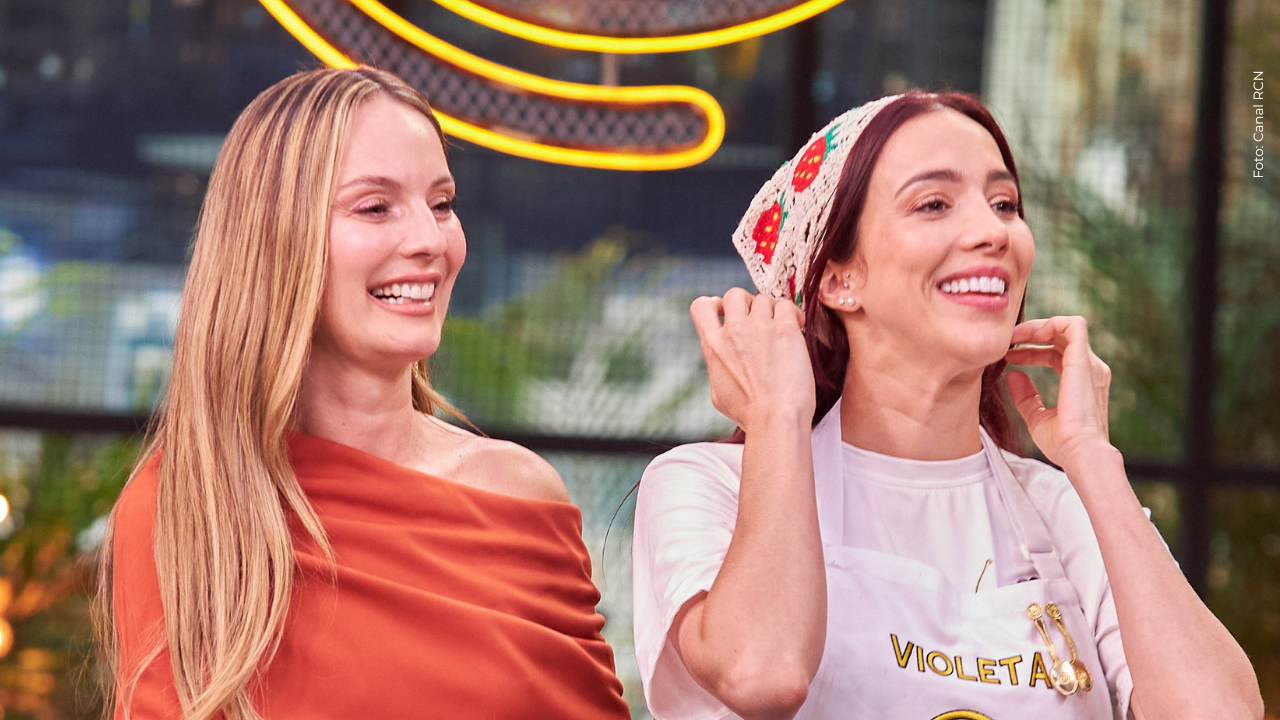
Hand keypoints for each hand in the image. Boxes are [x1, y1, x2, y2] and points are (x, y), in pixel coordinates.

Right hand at [690, 288, 814, 433]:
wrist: (775, 420)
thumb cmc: (749, 414)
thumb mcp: (718, 393)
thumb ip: (717, 368)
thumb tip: (721, 360)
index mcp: (713, 346)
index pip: (701, 306)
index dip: (715, 303)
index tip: (726, 314)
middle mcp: (733, 332)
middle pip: (734, 294)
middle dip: (746, 302)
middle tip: (758, 319)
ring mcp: (759, 328)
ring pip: (763, 299)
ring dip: (772, 311)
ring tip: (780, 330)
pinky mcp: (784, 330)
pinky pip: (787, 306)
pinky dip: (792, 314)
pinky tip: (796, 328)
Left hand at [1004, 316, 1113, 469]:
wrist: (1080, 453)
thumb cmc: (1063, 443)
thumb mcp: (1037, 417)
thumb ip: (1026, 396)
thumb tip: (1013, 375)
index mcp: (1082, 380)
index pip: (1056, 353)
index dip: (1030, 350)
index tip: (1008, 355)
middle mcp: (1090, 369)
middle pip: (1060, 337)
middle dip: (1031, 334)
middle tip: (1007, 341)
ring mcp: (1089, 364)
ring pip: (1066, 327)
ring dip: (1038, 326)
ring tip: (1014, 335)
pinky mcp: (1083, 361)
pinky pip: (1073, 326)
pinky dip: (1050, 323)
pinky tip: (1028, 334)